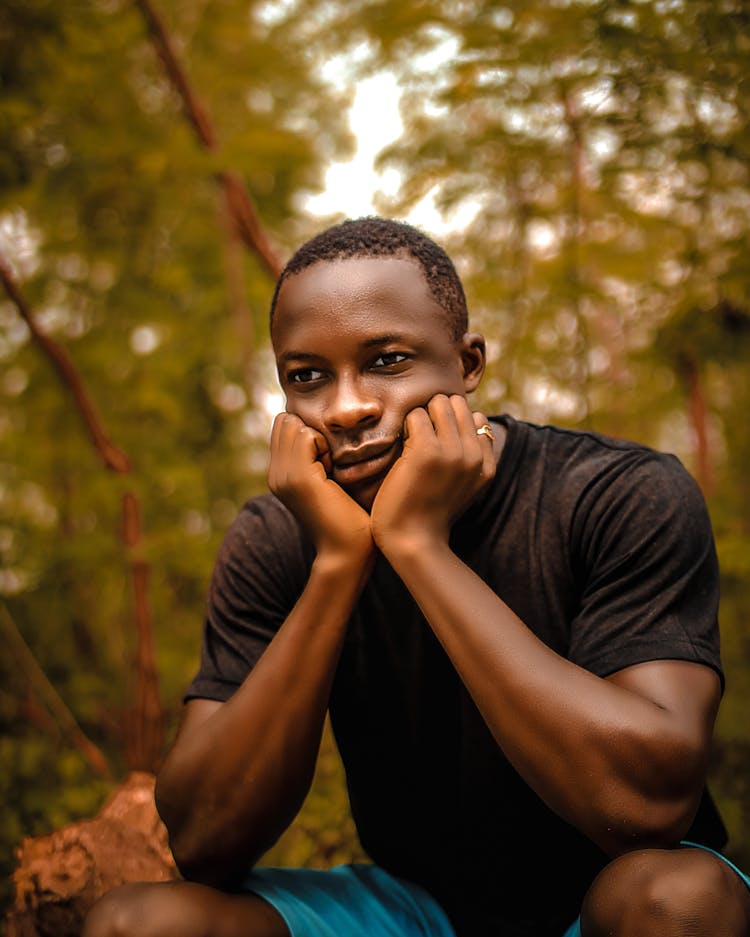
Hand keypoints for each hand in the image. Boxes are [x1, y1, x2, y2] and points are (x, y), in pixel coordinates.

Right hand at [268, 413, 373, 560]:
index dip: (309, 433)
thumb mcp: (328, 483)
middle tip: (329, 461)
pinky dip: (325, 445)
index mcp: (279, 475)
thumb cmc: (349, 519)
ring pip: (294, 424)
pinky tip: (333, 470)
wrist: (347, 553)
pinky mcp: (299, 478)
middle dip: (311, 431)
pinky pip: (308, 436)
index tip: (327, 460)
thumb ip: (318, 460)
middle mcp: (275, 474)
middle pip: (286, 421)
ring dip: (319, 438)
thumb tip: (323, 433)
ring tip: (330, 467)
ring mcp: (283, 476)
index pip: (284, 426)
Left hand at [370, 394, 495, 553]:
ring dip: (421, 417)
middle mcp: (474, 455)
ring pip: (438, 403)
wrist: (414, 542)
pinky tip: (402, 449)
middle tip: (422, 438)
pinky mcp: (427, 451)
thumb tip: (471, 418)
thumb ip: (471, 458)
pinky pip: (416, 415)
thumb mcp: (464, 487)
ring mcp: (452, 451)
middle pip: (458, 403)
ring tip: (412, 442)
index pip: (477, 418)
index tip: (438, 443)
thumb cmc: (429, 514)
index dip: (453, 424)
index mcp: (487, 464)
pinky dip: (406, 426)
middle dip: (437, 413)